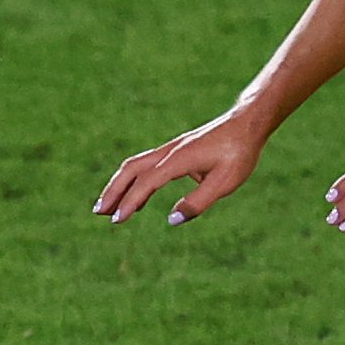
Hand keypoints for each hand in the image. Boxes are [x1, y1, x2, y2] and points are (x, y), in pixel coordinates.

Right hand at [93, 110, 266, 225]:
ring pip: (135, 165)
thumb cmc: (239, 153)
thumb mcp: (225, 183)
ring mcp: (171, 150)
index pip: (147, 182)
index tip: (117, 220)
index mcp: (179, 160)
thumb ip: (198, 202)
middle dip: (113, 191)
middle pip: (131, 169)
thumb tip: (172, 219)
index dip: (130, 202)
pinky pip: (147, 166)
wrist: (246, 124)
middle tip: (98, 212)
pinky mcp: (175, 151)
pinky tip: (137, 199)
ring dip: (119, 185)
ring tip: (107, 206)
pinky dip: (135, 181)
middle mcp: (169, 152)